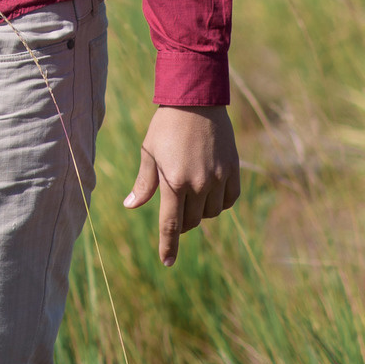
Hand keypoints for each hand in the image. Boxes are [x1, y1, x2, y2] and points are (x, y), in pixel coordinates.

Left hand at [124, 104, 240, 266]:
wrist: (196, 101)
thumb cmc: (166, 126)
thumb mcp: (149, 152)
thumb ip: (143, 183)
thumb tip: (130, 206)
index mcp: (174, 181)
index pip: (171, 225)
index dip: (168, 246)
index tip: (167, 262)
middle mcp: (199, 184)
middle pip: (191, 222)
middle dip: (181, 222)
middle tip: (175, 207)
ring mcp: (219, 178)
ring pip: (210, 213)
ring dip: (200, 212)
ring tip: (190, 192)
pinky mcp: (234, 171)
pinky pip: (229, 201)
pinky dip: (219, 202)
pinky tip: (210, 191)